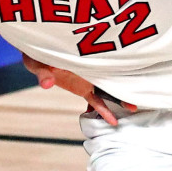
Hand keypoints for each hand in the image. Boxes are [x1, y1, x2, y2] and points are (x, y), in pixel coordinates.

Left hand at [21, 54, 136, 125]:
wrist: (35, 50)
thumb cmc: (37, 51)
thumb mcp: (37, 60)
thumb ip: (43, 72)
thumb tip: (46, 85)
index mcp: (81, 57)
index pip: (101, 62)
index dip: (115, 68)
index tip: (129, 76)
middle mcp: (89, 66)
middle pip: (110, 75)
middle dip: (124, 84)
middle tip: (137, 97)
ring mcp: (87, 78)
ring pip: (107, 88)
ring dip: (118, 97)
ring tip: (133, 109)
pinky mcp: (82, 88)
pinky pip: (95, 100)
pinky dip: (103, 109)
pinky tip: (112, 121)